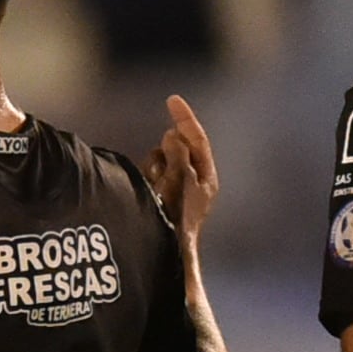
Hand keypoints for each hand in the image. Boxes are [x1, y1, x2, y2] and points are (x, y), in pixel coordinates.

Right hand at [145, 95, 217, 246]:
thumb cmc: (177, 217)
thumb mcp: (181, 179)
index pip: (196, 139)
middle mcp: (192, 182)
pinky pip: (148, 175)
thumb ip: (179, 153)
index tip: (172, 99)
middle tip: (163, 172)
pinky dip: (147, 176)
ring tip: (156, 188)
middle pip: (175, 149)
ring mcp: (174, 190)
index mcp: (205, 178)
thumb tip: (173, 135)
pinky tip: (148, 191)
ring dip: (154, 166)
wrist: (164, 253)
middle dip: (165, 152)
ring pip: (159, 161)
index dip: (185, 118)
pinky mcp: (157, 197)